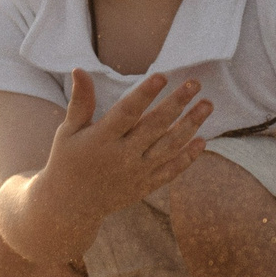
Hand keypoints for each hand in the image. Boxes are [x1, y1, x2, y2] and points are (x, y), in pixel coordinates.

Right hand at [38, 70, 212, 227]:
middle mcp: (121, 156)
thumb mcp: (68, 131)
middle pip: (154, 126)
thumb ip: (80, 102)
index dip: (145, 94)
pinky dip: (188, 157)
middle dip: (177, 103)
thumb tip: (80, 70)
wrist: (70, 206)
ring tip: (207, 105)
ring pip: (169, 147)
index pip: (127, 113)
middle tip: (195, 83)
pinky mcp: (144, 186)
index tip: (162, 76)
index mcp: (101, 139)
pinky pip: (170, 171)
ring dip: (190, 125)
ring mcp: (136, 173)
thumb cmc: (68, 160)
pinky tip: (202, 140)